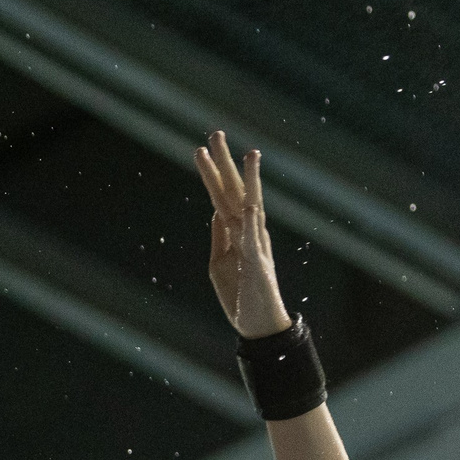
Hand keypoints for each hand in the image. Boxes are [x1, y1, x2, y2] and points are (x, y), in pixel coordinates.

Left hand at [195, 130, 291, 339]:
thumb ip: (219, 236)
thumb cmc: (240, 295)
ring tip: (249, 154)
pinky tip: (249, 205)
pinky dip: (250, 223)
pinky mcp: (258, 265)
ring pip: (250, 207)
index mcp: (238, 231)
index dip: (213, 173)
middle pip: (235, 191)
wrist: (257, 326)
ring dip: (249, 181)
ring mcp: (255, 246)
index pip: (223, 196)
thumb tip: (216, 210)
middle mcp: (249, 232)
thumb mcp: (220, 261)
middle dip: (225, 163)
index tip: (202, 148)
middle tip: (215, 133)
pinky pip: (254, 241)